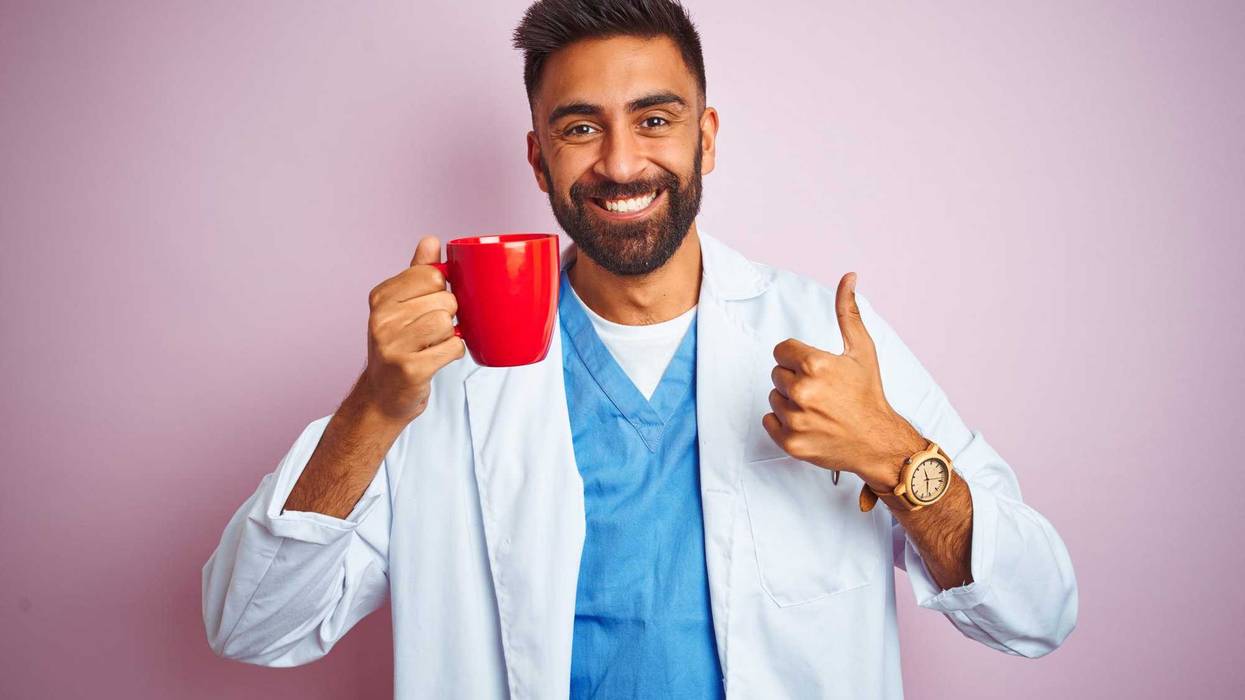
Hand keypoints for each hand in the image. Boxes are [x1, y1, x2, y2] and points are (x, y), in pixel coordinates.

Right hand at [357, 235, 465, 423]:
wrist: (381, 397)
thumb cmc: (398, 347)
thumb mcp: (401, 306)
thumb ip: (417, 273)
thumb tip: (431, 240)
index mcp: (381, 297)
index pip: (432, 274)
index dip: (442, 290)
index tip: (430, 306)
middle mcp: (382, 318)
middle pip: (445, 299)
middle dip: (449, 316)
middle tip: (432, 332)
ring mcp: (393, 344)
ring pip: (448, 323)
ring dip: (450, 336)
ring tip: (433, 345)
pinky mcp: (409, 369)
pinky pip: (453, 348)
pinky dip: (453, 353)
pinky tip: (437, 358)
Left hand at [761, 272, 925, 491]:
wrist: (878, 442)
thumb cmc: (869, 394)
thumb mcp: (862, 349)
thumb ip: (848, 312)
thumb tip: (848, 277)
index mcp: (815, 364)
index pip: (781, 350)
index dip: (798, 357)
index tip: (816, 369)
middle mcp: (802, 391)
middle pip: (777, 374)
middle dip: (795, 379)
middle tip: (821, 391)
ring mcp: (795, 419)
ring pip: (774, 398)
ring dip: (790, 401)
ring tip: (817, 408)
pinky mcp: (790, 442)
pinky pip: (769, 421)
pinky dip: (784, 423)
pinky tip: (808, 423)